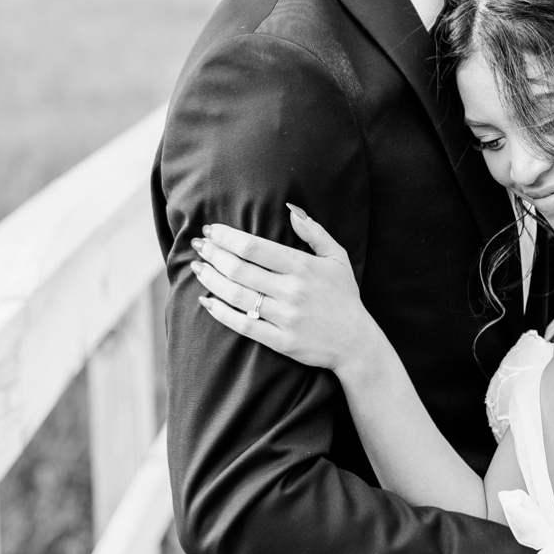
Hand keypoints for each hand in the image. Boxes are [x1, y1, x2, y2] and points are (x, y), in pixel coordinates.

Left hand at [190, 207, 379, 373]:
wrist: (356, 343)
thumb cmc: (344, 296)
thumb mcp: (337, 257)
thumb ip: (314, 231)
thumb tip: (290, 210)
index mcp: (302, 266)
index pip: (254, 247)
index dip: (227, 237)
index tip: (211, 229)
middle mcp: (291, 291)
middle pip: (239, 269)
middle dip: (213, 254)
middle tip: (198, 245)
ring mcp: (284, 317)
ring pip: (236, 296)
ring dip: (211, 279)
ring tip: (197, 267)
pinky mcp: (280, 341)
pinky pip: (243, 325)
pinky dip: (220, 312)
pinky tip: (206, 300)